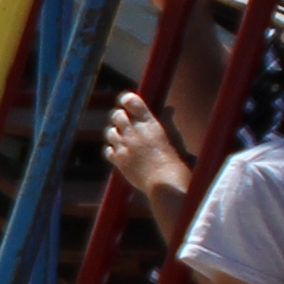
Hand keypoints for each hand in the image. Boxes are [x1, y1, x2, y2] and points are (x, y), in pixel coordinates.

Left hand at [103, 91, 187, 206]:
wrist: (165, 182)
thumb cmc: (175, 161)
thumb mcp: (174, 137)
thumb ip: (167, 122)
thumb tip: (169, 110)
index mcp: (149, 123)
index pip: (131, 101)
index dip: (127, 100)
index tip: (128, 102)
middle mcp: (134, 131)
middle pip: (117, 115)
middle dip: (121, 117)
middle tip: (126, 124)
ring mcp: (124, 146)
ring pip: (110, 132)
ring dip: (116, 134)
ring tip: (125, 140)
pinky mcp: (119, 160)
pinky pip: (108, 150)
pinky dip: (112, 150)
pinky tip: (121, 153)